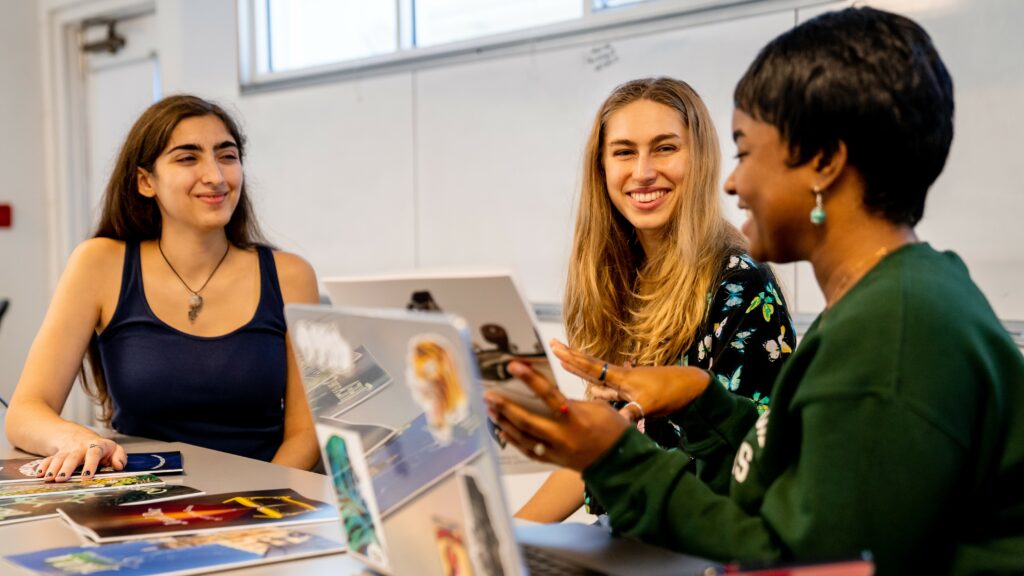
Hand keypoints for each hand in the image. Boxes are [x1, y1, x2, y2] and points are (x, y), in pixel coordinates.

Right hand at [37, 433, 125, 482]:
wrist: (79, 436)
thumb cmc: (100, 448)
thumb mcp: (113, 449)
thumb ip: (119, 456)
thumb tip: (119, 465)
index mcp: (96, 446)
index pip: (93, 454)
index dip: (90, 465)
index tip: (87, 477)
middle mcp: (80, 448)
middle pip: (72, 457)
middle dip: (67, 468)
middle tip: (61, 479)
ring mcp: (67, 451)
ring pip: (59, 458)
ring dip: (53, 468)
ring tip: (49, 479)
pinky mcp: (57, 454)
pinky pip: (49, 459)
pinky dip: (43, 466)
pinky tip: (39, 475)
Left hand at [483, 360, 628, 471]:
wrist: (621, 463)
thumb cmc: (613, 430)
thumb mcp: (596, 408)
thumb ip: (570, 401)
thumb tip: (546, 396)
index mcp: (576, 417)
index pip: (548, 393)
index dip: (529, 378)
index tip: (513, 366)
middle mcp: (563, 436)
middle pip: (527, 420)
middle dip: (505, 406)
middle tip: (489, 395)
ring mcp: (556, 451)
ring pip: (523, 437)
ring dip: (504, 422)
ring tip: (491, 410)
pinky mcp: (553, 460)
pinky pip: (528, 451)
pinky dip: (513, 440)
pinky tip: (502, 430)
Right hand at [550, 339, 711, 420]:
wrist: (691, 387)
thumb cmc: (671, 392)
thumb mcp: (651, 404)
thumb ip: (633, 412)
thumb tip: (617, 423)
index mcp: (622, 377)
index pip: (591, 367)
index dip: (572, 359)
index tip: (555, 348)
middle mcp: (621, 376)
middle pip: (590, 366)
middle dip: (571, 357)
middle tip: (553, 344)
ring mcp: (627, 382)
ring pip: (598, 376)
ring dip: (582, 370)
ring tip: (565, 362)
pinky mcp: (633, 389)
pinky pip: (610, 387)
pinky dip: (598, 387)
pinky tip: (594, 390)